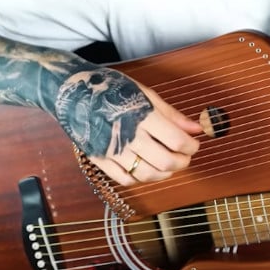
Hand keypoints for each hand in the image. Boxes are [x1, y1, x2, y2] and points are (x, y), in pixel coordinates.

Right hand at [55, 67, 201, 184]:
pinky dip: (141, 179)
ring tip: (170, 165)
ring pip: (147, 175)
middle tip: (185, 156)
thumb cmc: (111, 88)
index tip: (194, 144)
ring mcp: (112, 150)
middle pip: (165, 161)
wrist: (72, 92)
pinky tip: (147, 169)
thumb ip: (172, 115)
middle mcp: (127, 135)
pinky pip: (125, 180)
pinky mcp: (99, 159)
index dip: (191, 146)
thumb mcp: (145, 94)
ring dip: (165, 174)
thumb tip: (197, 129)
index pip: (176, 140)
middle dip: (182, 162)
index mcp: (142, 115)